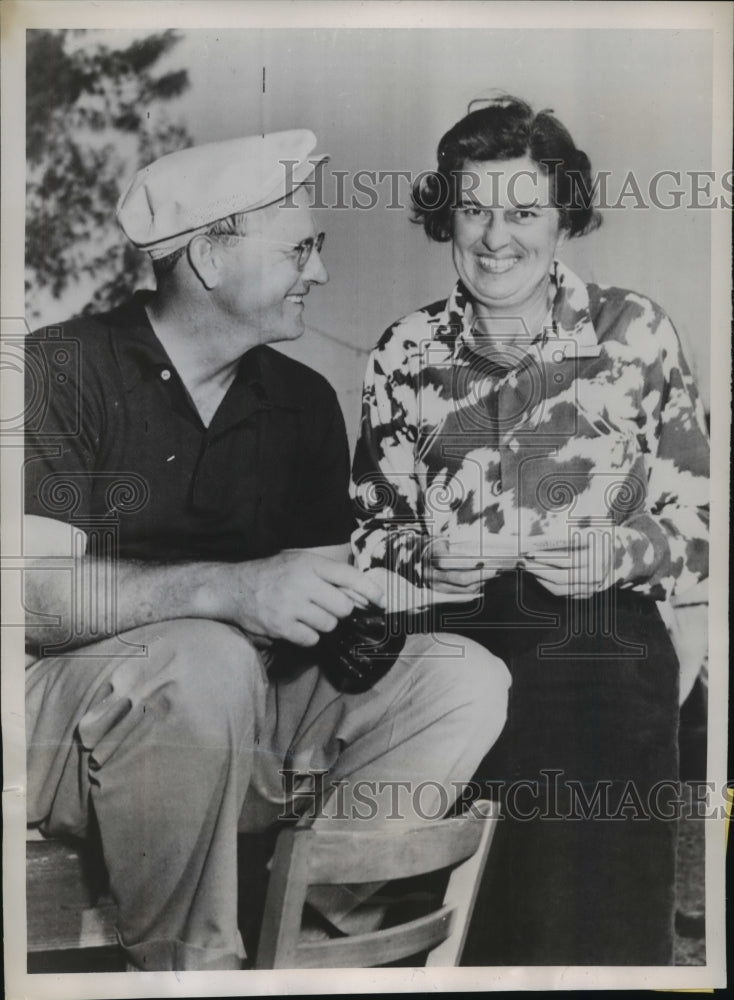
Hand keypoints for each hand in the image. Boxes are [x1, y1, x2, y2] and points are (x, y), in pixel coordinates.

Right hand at [230, 551, 384, 646]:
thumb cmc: (273, 575)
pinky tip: (295, 625)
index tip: (383, 601)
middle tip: (323, 606)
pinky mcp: (281, 625)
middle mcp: (302, 582)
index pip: (349, 576)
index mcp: (310, 564)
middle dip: (338, 610)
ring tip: (305, 614)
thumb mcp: (300, 563)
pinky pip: (311, 638)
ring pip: (329, 625)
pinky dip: (307, 636)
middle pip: (343, 607)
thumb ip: (328, 575)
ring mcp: (291, 605)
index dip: (371, 590)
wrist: (234, 588)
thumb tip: (362, 595)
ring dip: (322, 624)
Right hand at [426, 537, 500, 594]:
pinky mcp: (440, 594)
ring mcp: (435, 586)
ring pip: (462, 589)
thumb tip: (482, 553)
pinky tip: (484, 582)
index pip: (449, 561)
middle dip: (480, 575)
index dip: (467, 562)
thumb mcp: (443, 542)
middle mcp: (431, 574)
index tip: (483, 561)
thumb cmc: (436, 547)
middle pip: (459, 578)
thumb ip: (458, 546)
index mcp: (431, 557)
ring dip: (480, 583)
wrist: (417, 559)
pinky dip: (475, 590)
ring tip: (493, 575)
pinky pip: (461, 595)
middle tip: (496, 570)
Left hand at [520, 526, 646, 598]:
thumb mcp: (587, 527)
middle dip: (538, 568)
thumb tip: (536, 538)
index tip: (529, 551)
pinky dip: (548, 585)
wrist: (621, 554)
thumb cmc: (597, 536)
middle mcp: (598, 572)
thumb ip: (565, 531)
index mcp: (598, 553)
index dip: (546, 556)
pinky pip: (563, 594)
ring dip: (540, 578)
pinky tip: (537, 575)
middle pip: (561, 575)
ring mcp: (594, 586)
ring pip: (561, 587)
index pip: (567, 558)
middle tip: (522, 560)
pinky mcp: (588, 594)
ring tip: (527, 567)